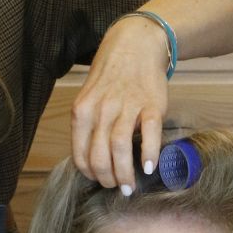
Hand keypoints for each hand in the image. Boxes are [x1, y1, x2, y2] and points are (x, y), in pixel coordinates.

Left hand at [70, 14, 169, 191]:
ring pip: (120, 148)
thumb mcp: (89, 98)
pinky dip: (149, 153)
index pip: (81, 155)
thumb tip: (91, 160)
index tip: (100, 180)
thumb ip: (88, 126)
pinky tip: (150, 167)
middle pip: (99, 156)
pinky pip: (149, 133)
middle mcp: (102, 110)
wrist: (135, 45)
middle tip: (117, 187)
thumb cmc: (110, 76)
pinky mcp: (151, 105)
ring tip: (130, 186)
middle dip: (108, 179)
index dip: (91, 175)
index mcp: (82, 111)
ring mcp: (127, 107)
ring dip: (125, 174)